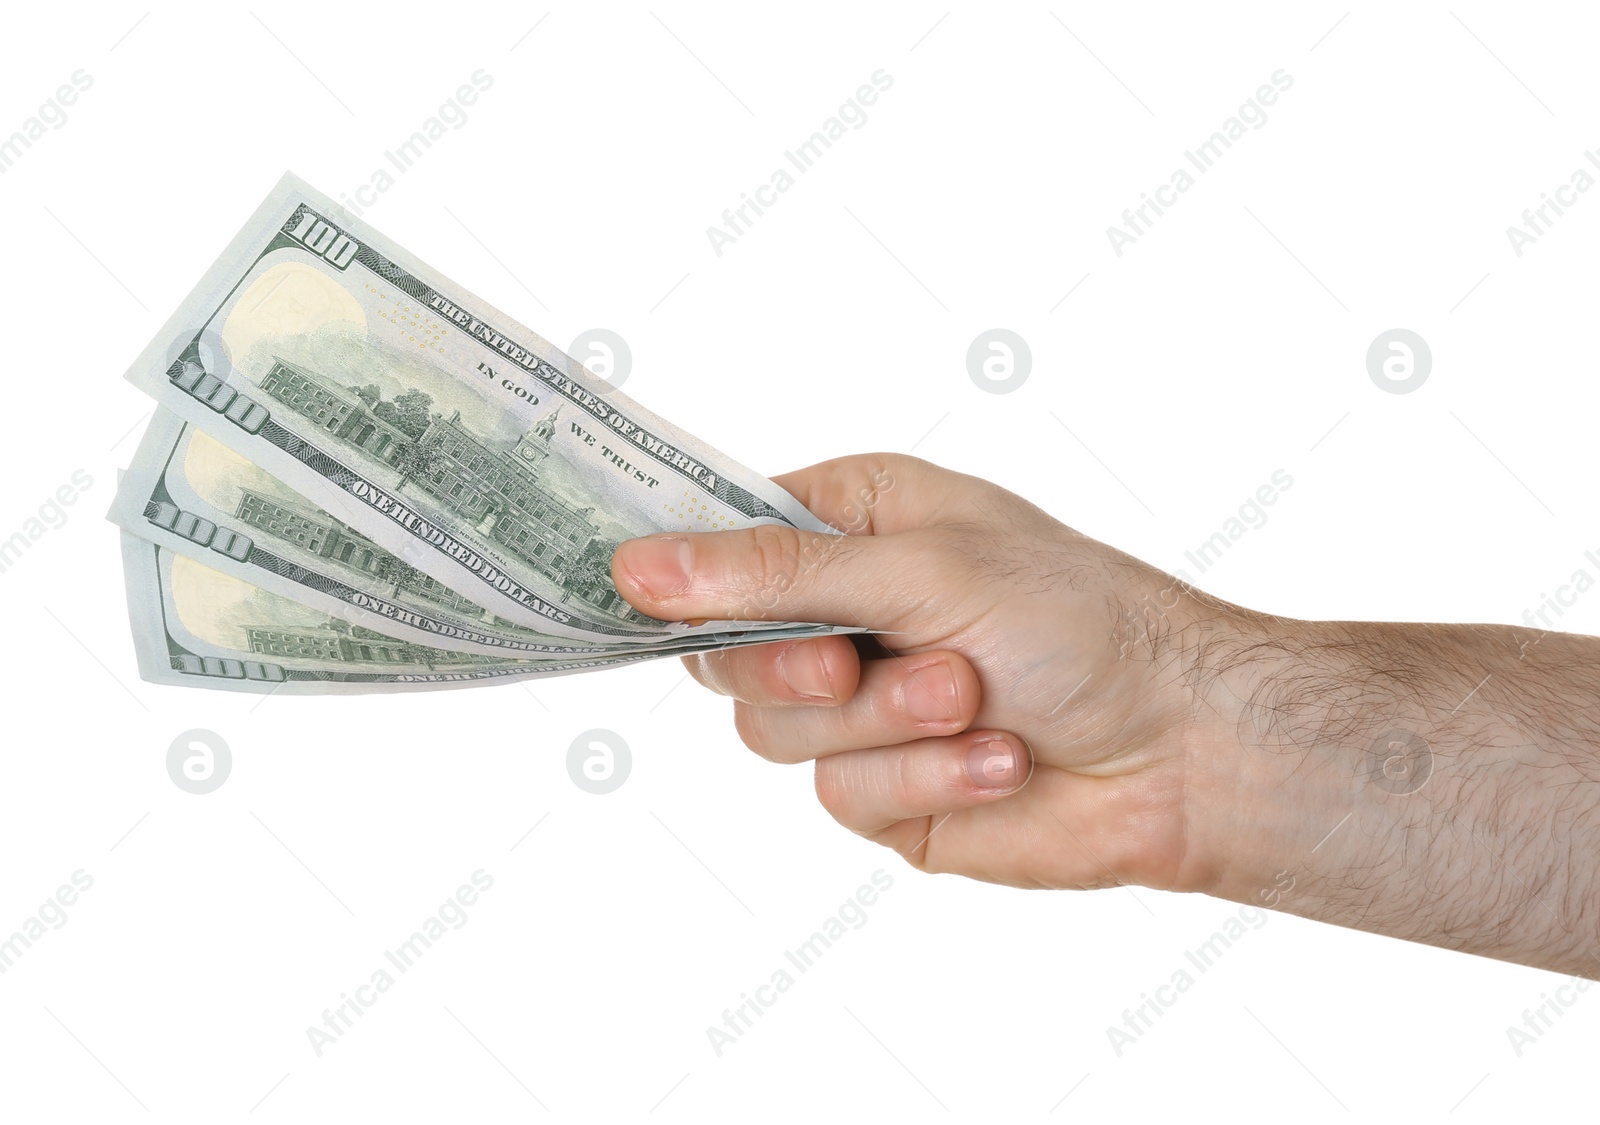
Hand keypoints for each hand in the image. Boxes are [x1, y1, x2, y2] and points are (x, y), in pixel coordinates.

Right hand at [611, 453, 1235, 892]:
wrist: (1184, 746)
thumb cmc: (1080, 620)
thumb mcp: (922, 567)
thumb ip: (776, 575)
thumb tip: (635, 566)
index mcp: (853, 524)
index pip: (721, 541)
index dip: (678, 571)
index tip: (633, 588)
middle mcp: (847, 613)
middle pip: (726, 653)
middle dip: (797, 669)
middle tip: (853, 663)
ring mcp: (863, 709)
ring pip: (775, 736)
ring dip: (883, 726)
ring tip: (972, 703)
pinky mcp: (889, 793)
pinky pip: (844, 796)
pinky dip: (924, 781)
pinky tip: (999, 759)